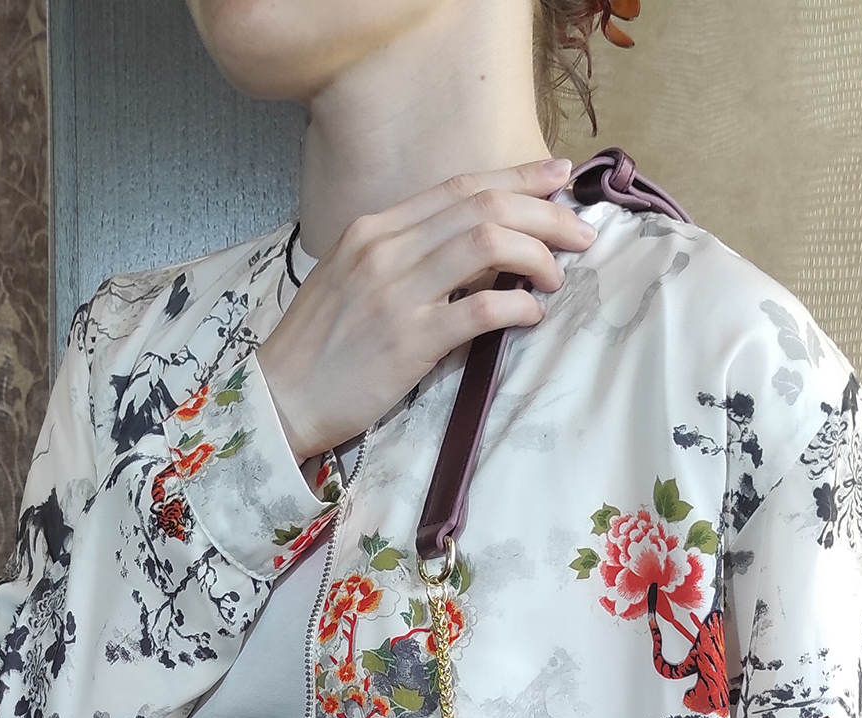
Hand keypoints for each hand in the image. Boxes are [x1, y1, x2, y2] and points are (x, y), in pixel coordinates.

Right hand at [255, 157, 598, 468]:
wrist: (280, 398)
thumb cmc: (322, 347)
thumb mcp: (355, 280)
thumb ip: (406, 257)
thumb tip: (471, 251)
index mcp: (375, 228)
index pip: (459, 187)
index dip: (517, 178)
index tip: (558, 176)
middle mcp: (386, 249)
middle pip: (483, 207)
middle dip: (544, 212)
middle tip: (581, 233)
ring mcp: (397, 293)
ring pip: (487, 243)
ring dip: (537, 255)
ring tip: (556, 277)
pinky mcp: (408, 342)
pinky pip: (480, 308)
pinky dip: (518, 305)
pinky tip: (531, 314)